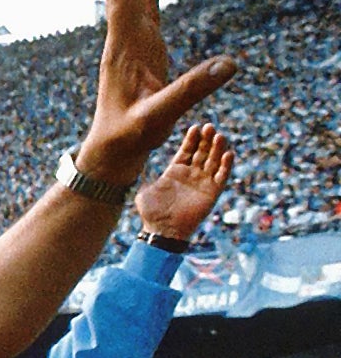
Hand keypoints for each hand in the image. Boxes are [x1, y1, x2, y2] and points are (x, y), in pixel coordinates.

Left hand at [76, 0, 235, 185]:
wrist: (110, 154)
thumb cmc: (130, 138)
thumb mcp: (160, 117)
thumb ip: (192, 90)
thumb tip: (229, 64)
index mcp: (124, 52)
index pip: (123, 1)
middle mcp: (123, 42)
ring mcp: (131, 46)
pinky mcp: (140, 53)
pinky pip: (143, 11)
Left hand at [134, 123, 234, 242]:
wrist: (162, 230)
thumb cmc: (151, 212)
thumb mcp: (143, 190)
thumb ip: (142, 175)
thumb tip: (129, 161)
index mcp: (174, 171)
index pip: (186, 150)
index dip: (192, 139)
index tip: (195, 126)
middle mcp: (190, 174)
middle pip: (202, 152)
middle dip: (206, 139)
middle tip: (209, 126)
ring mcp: (202, 182)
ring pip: (213, 161)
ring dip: (217, 148)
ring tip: (219, 136)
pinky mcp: (212, 193)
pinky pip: (222, 177)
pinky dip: (226, 165)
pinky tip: (228, 154)